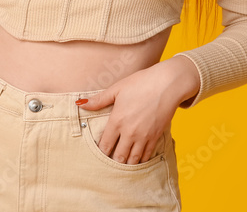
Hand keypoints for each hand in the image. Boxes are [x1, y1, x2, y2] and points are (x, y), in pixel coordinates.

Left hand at [77, 58, 198, 164]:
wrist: (167, 84)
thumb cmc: (141, 83)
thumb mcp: (117, 89)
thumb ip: (98, 100)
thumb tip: (80, 104)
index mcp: (117, 120)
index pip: (105, 145)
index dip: (100, 152)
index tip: (98, 154)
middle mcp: (129, 132)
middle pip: (118, 157)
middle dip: (113, 161)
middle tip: (109, 161)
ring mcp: (143, 137)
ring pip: (132, 160)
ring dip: (126, 163)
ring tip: (122, 163)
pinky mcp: (155, 137)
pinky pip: (146, 156)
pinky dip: (140, 160)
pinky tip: (137, 160)